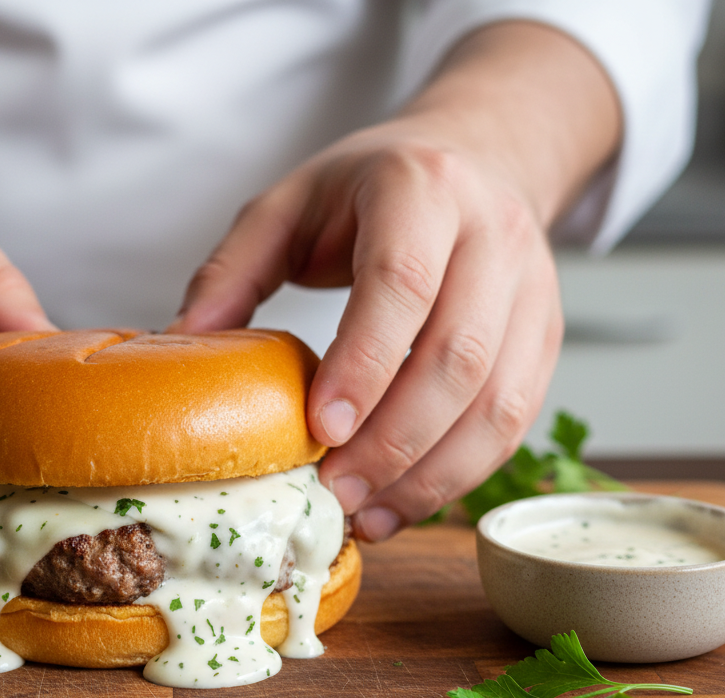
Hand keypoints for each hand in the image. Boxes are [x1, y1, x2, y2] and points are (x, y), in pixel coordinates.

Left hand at [169, 23, 618, 539]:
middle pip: (457, 354)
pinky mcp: (545, 336)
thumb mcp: (286, 205)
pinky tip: (406, 502)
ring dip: (433, 472)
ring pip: (499, 400)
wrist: (474, 158)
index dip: (363, 364)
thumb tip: (179, 346)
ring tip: (368, 513)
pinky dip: (463, 472)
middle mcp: (491, 234)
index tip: (318, 431)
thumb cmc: (366, 190)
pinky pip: (516, 419)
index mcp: (419, 188)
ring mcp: (532, 288)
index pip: (401, 284)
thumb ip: (232, 271)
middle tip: (335, 492)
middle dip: (394, 440)